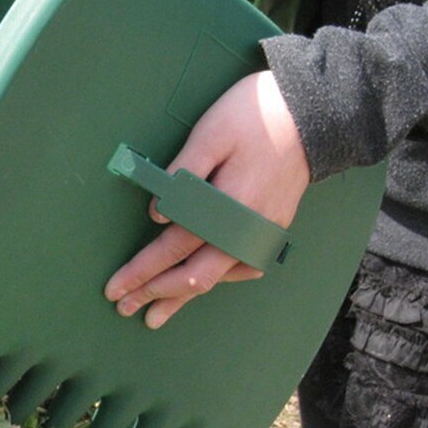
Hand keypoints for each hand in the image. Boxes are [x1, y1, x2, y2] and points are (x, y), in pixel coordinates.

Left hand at [105, 70, 309, 328]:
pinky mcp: (273, 230)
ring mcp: (263, 234)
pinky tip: (203, 283)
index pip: (174, 248)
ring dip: (183, 296)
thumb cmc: (253, 116)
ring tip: (156, 314)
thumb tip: (157, 214)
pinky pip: (242, 267)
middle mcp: (246, 230)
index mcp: (226, 207)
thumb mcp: (209, 134)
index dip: (141, 271)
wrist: (312, 113)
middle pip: (194, 276)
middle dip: (155, 294)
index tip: (115, 289)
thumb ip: (182, 174)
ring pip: (218, 278)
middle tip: (124, 308)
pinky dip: (218, 279)